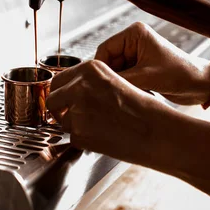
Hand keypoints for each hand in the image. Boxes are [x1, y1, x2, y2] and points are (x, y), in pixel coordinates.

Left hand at [46, 60, 174, 163]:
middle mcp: (79, 86)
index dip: (62, 92)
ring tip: (101, 127)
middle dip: (60, 108)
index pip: (59, 80)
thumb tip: (70, 92)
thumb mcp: (116, 81)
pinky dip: (85, 141)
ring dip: (76, 126)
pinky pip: (73, 138)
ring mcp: (77, 110)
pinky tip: (104, 137)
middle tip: (73, 115)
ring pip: (63, 121)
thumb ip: (91, 84)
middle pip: (52, 99)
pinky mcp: (79, 134)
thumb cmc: (144, 109)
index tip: (65, 99)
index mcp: (90, 69)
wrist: (157, 131)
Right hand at [94, 22, 209, 104]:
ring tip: (135, 92)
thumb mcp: (146, 77)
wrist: (202, 84)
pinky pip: (125, 80)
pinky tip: (141, 93)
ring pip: (116, 73)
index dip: (100, 68)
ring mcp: (137, 56)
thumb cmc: (180, 74)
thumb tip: (97, 84)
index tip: (99, 84)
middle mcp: (133, 42)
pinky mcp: (141, 69)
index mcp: (134, 34)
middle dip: (113, 78)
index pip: (104, 49)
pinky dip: (129, 88)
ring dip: (122, 84)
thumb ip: (119, 79)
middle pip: (109, 62)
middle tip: (118, 92)